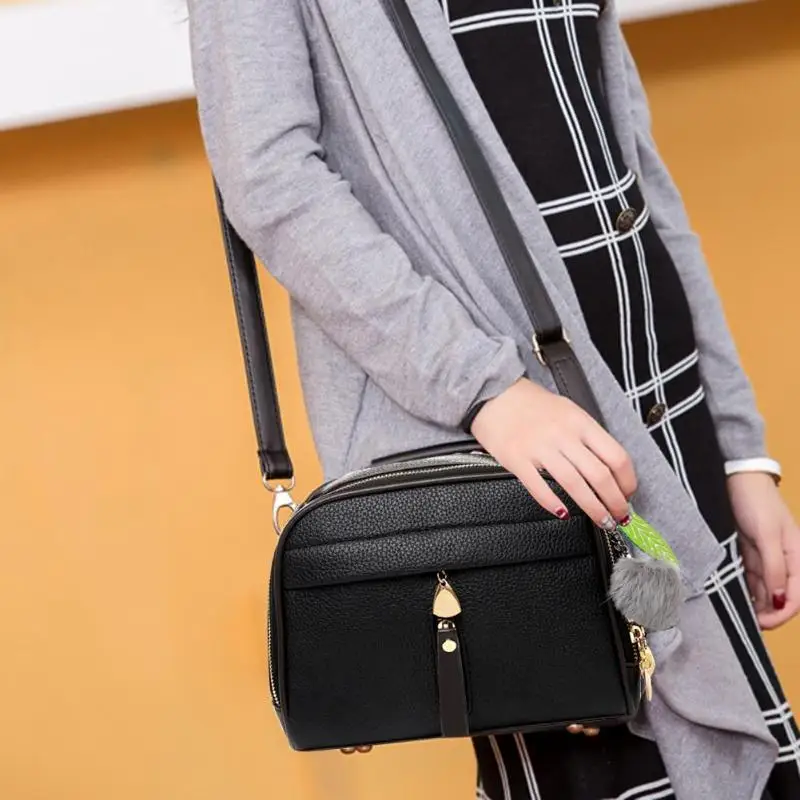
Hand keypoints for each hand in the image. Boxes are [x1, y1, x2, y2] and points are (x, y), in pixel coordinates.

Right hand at [470, 377, 636, 527]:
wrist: (494, 394)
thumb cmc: (531, 404)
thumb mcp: (568, 410)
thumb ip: (587, 436)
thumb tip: (609, 467)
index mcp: (580, 422)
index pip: (616, 456)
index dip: (627, 481)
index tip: (628, 494)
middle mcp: (563, 435)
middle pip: (599, 475)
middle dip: (614, 502)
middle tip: (619, 516)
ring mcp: (539, 448)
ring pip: (574, 485)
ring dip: (592, 508)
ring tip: (601, 520)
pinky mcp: (517, 459)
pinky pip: (539, 487)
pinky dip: (553, 504)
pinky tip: (562, 513)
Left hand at [728, 472, 799, 629]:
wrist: (740, 478)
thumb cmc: (756, 502)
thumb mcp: (766, 535)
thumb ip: (774, 567)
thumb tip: (780, 601)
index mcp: (798, 557)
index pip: (795, 597)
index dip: (781, 615)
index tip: (761, 624)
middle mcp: (786, 560)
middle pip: (781, 597)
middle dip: (768, 613)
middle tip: (748, 624)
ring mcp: (769, 557)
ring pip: (767, 590)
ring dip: (757, 604)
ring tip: (741, 615)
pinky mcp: (753, 552)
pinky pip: (754, 578)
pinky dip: (749, 590)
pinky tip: (739, 599)